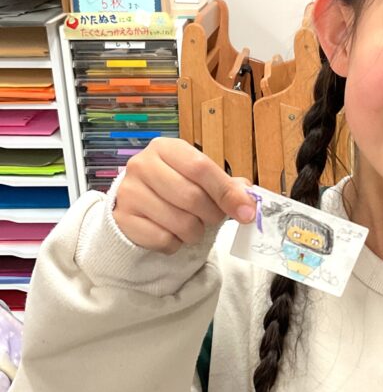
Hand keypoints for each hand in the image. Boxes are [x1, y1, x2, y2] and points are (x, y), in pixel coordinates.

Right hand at [112, 137, 255, 253]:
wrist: (138, 204)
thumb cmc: (175, 187)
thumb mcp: (200, 178)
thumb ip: (226, 185)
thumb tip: (249, 199)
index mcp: (166, 148)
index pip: (201, 167)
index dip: (227, 192)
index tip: (247, 212)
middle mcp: (143, 165)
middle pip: (192, 197)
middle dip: (212, 215)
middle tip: (214, 218)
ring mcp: (130, 192)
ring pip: (180, 223)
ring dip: (195, 232)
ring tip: (191, 226)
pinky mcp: (123, 219)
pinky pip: (164, 240)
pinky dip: (176, 243)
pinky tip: (171, 233)